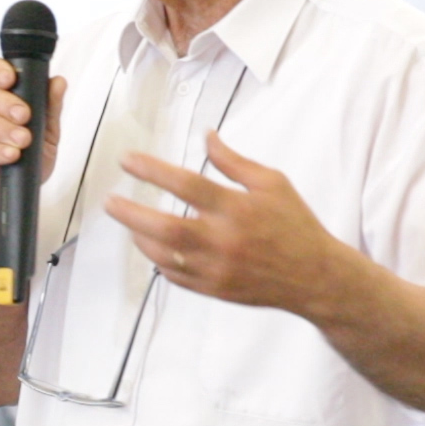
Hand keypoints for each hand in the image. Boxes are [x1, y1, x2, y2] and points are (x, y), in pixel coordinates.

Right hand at [0, 58, 67, 217]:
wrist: (12, 195)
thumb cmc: (26, 160)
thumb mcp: (47, 133)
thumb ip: (50, 108)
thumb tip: (58, 82)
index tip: (11, 78)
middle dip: (4, 102)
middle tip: (24, 115)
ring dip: (1, 127)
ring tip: (21, 140)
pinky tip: (10, 154)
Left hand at [104, 131, 346, 315]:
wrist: (315, 277)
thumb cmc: (295, 223)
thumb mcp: (272, 183)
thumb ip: (234, 161)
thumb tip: (206, 135)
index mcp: (237, 208)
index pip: (186, 184)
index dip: (152, 170)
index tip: (127, 160)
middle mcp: (224, 240)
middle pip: (165, 226)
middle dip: (131, 213)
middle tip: (109, 201)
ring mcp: (217, 269)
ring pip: (164, 255)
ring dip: (141, 238)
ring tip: (130, 222)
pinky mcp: (215, 290)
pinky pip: (176, 276)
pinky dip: (160, 261)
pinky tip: (154, 247)